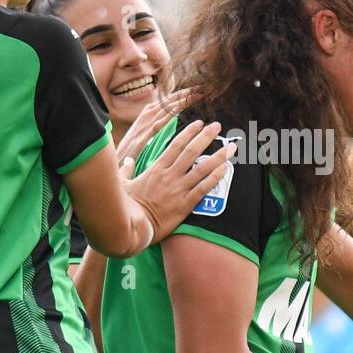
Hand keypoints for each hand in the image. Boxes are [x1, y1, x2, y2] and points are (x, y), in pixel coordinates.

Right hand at [115, 88, 195, 168]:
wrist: (112, 165)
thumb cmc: (127, 154)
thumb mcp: (142, 138)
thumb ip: (153, 129)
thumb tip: (166, 122)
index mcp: (145, 117)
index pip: (165, 102)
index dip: (180, 96)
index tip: (195, 91)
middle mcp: (144, 118)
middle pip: (167, 102)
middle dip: (183, 94)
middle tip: (200, 88)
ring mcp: (143, 126)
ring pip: (164, 109)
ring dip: (180, 100)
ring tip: (195, 94)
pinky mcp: (141, 137)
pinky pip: (158, 123)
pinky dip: (168, 114)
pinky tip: (179, 108)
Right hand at [124, 120, 235, 244]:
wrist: (133, 228)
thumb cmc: (126, 207)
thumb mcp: (121, 184)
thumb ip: (126, 170)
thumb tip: (127, 161)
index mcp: (156, 169)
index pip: (176, 145)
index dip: (189, 132)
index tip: (199, 123)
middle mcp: (169, 176)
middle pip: (192, 151)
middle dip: (206, 137)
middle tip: (217, 126)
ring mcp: (178, 189)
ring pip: (202, 168)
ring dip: (218, 156)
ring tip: (231, 147)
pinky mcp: (185, 205)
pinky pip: (203, 188)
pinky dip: (215, 178)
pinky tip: (225, 169)